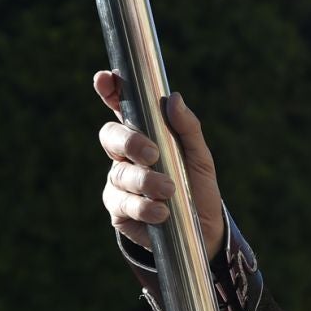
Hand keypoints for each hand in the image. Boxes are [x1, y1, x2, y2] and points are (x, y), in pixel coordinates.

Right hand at [94, 71, 225, 253]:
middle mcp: (126, 157)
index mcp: (144, 134)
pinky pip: (122, 203)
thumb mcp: (200, 156)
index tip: (105, 79)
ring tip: (169, 191)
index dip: (109, 91)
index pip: (121, 107)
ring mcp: (119, 183)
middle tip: (153, 154)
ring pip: (118, 173)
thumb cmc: (198, 187)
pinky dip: (143, 207)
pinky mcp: (119, 211)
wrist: (205, 231)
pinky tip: (162, 212)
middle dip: (129, 142)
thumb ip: (187, 128)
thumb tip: (173, 98)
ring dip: (144, 181)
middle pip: (110, 137)